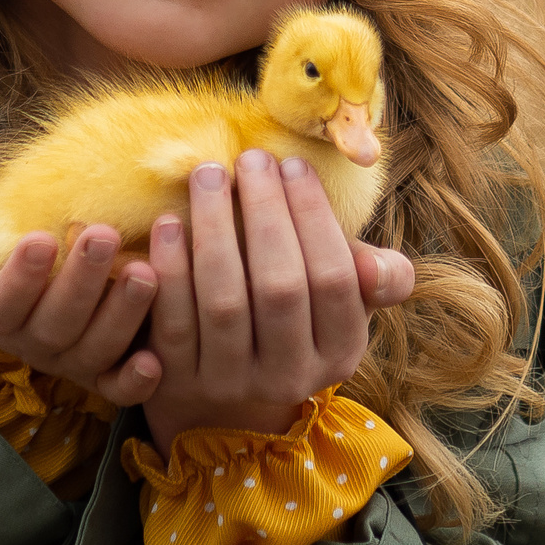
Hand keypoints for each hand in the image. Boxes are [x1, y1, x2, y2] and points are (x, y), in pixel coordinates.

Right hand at [0, 140, 163, 408]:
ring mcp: (70, 360)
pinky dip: (134, 381)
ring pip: (95, 349)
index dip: (21, 275)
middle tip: (106, 236)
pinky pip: (118, 389)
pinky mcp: (104, 373)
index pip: (2, 300)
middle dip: (82, 281)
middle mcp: (30, 340)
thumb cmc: (1, 239)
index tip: (41, 238)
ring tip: (146, 272)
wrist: (34, 281)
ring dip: (120, 315)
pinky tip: (154, 360)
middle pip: (56, 323)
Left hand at [139, 150, 415, 455]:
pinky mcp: (179, 383)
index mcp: (340, 353)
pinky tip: (168, 223)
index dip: (314, 217)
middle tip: (250, 159)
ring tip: (208, 175)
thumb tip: (376, 267)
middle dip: (265, 214)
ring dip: (214, 230)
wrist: (224, 378)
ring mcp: (232, 385)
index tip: (292, 165)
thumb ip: (372, 275)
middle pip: (279, 289)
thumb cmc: (293, 310)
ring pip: (223, 303)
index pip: (334, 280)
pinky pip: (173, 322)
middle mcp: (290, 378)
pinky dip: (171, 269)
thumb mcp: (342, 297)